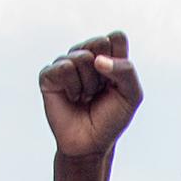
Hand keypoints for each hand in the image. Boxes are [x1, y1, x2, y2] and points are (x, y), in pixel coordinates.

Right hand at [39, 30, 142, 158]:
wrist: (90, 143)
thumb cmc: (111, 118)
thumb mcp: (132, 95)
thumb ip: (126, 71)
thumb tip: (96, 60)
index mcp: (107, 54)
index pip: (116, 37)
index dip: (119, 59)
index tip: (116, 82)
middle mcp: (85, 55)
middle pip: (99, 42)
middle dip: (104, 72)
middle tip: (100, 90)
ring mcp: (66, 63)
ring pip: (81, 57)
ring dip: (89, 84)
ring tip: (86, 97)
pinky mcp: (49, 75)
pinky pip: (64, 68)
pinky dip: (73, 87)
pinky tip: (72, 98)